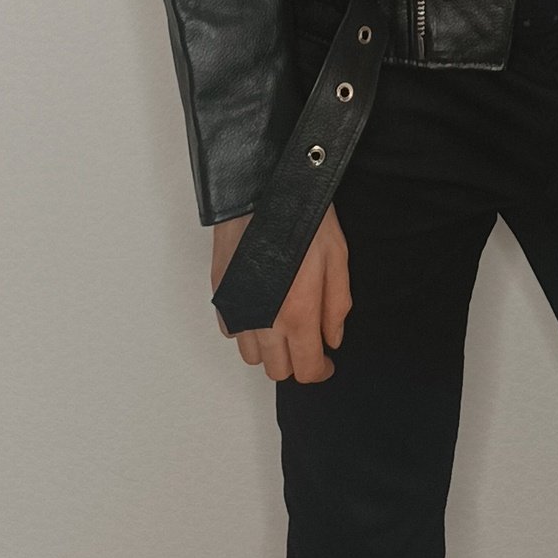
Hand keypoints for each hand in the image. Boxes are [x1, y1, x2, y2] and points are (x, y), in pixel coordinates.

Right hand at [211, 204, 351, 382]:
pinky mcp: (219, 295)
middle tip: (307, 335)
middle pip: (276, 370)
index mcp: (297, 314)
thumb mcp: (337, 256)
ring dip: (269, 347)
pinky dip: (246, 328)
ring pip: (251, 355)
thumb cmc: (304, 216)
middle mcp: (263, 321)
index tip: (325, 361)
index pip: (305, 370)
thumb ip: (337, 305)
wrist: (261, 186)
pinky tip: (261, 305)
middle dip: (295, 358)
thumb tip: (332, 340)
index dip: (319, 370)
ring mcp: (237, 309)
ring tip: (283, 318)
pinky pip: (231, 331)